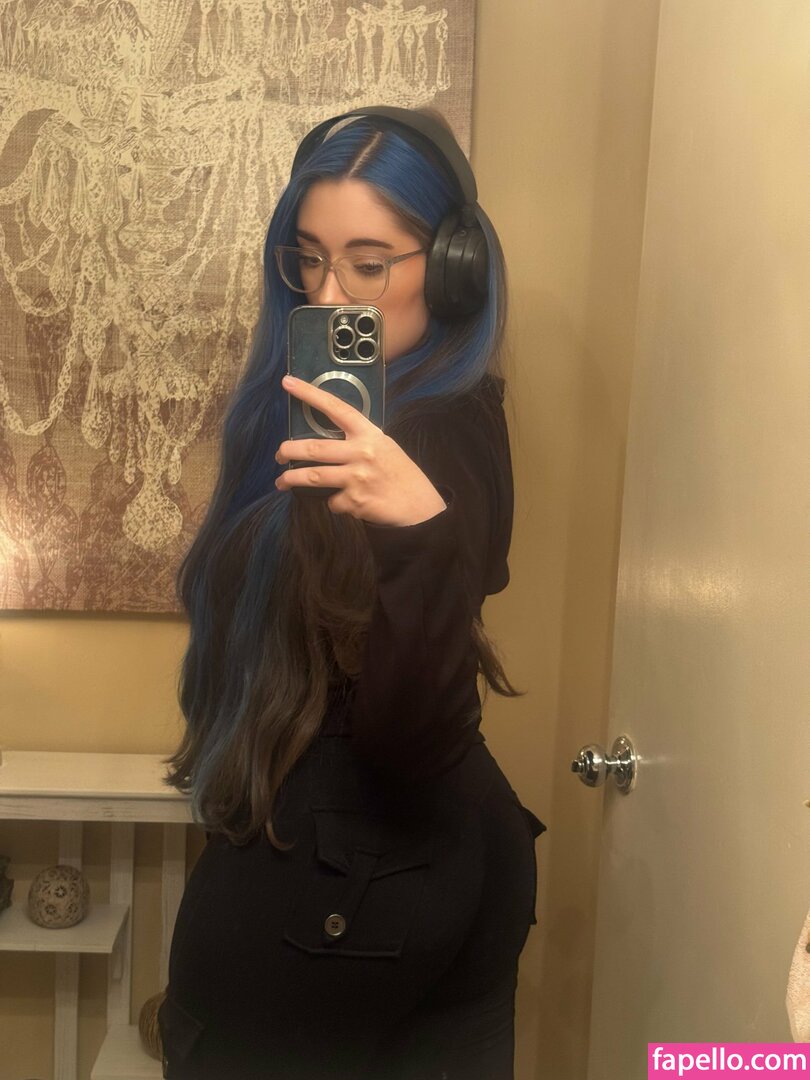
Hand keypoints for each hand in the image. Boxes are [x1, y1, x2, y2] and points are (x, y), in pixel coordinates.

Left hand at [275, 375, 446, 525]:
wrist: (418, 506)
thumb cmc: (401, 474)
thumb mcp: (384, 447)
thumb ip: (359, 441)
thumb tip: (328, 440)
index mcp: (369, 434)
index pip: (336, 408)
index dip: (310, 394)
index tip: (288, 383)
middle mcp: (362, 453)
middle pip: (314, 448)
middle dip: (288, 451)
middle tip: (278, 454)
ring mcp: (357, 478)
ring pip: (313, 476)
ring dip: (291, 479)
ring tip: (282, 482)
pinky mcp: (354, 502)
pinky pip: (331, 501)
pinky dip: (333, 502)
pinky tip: (346, 502)